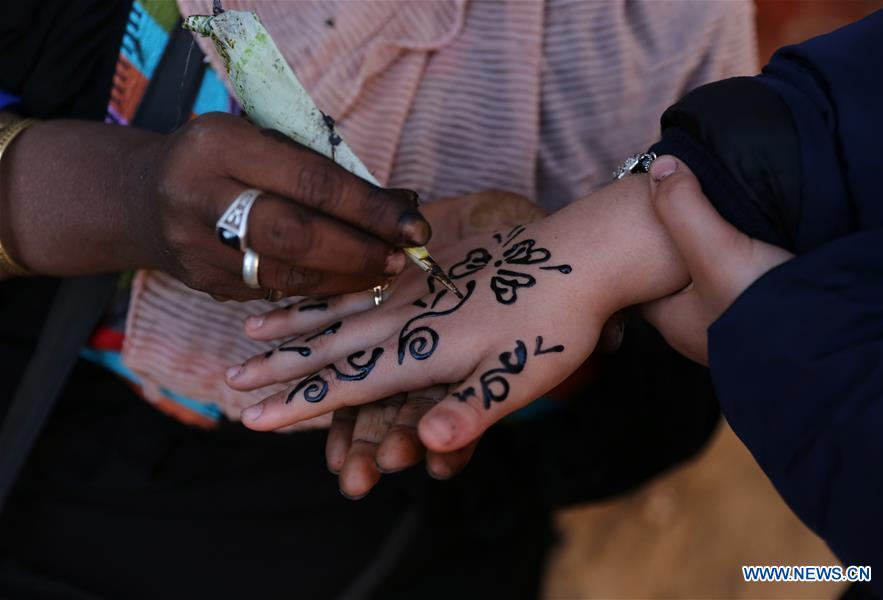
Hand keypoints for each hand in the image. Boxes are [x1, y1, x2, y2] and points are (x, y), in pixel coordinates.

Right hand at [1, 113, 429, 297]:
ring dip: (345, 277)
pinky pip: (273, 293)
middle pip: (295, 234)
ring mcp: (198, 248)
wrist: (140, 197)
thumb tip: (400, 202)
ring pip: (286, 273)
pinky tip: (349, 285)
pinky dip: (318, 291)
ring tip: (384, 272)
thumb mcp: (259, 139)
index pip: (310, 179)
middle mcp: (202, 197)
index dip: (367, 206)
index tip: (413, 222)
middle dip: (359, 250)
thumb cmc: (222, 159)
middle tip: (401, 257)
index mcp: (220, 144)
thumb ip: (320, 166)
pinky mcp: (206, 284)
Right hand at [228, 175, 689, 455]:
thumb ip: (470, 411)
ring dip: (295, 321)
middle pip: (331, 344)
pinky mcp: (430, 269)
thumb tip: (425, 447)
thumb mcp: (521, 378)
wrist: (581, 253)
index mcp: (425, 350)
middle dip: (280, 364)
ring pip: (341, 308)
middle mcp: (409, 317)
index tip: (254, 417)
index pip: (349, 383)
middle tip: (232, 378)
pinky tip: (318, 287)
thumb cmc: (556, 324)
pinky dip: (332, 288)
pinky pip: (366, 280)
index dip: (300, 403)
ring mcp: (417, 289)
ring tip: (252, 323)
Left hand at [641, 156, 793, 363]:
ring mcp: (736, 327)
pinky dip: (746, 263)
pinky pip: (746, 284)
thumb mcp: (714, 250)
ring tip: (716, 217)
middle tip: (681, 207)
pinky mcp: (770, 318)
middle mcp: (701, 329)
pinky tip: (757, 240)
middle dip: (676, 249)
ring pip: (712, 282)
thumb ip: (683, 207)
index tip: (642, 214)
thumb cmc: (761, 305)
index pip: (640, 281)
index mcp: (674, 321)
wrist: (835, 341)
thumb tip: (661, 165)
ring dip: (715, 255)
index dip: (638, 249)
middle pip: (676, 280)